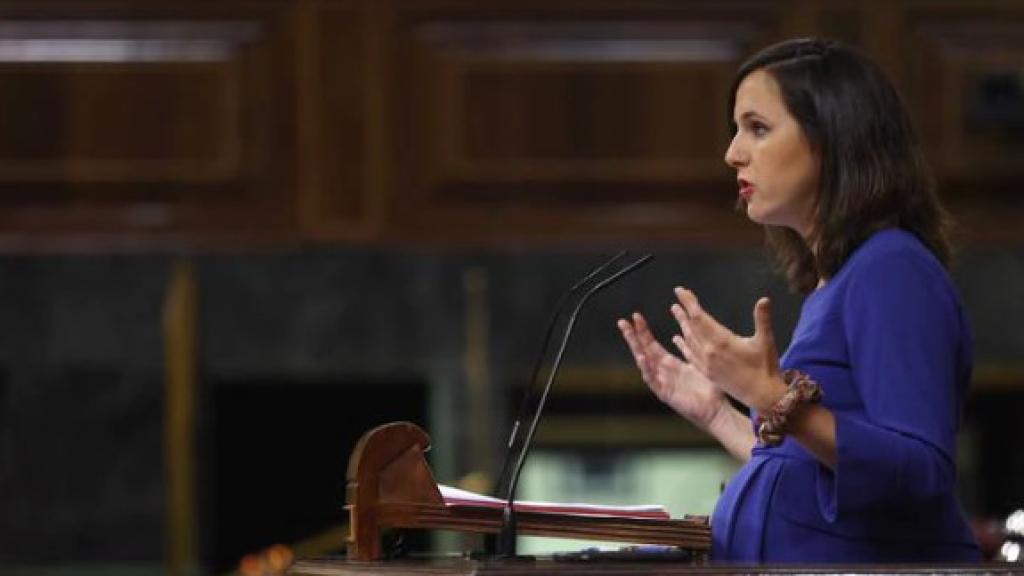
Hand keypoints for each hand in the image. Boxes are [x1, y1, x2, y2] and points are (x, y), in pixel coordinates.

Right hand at [618, 312, 727, 430]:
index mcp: (669, 364)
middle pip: (643, 350)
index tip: (635, 316)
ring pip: (644, 363)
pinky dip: (647, 369)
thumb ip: (687, 350)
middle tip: (622, 321)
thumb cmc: (708, 389)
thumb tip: (678, 335)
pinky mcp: (665, 394)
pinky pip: (653, 380)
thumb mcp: (696, 364)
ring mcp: (662, 383)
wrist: (716, 410)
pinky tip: (642, 358)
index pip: (651, 344)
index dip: (643, 331)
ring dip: (636, 349)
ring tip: (628, 335)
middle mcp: (662, 372)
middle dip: (633, 336)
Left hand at [670, 287, 785, 411]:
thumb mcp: (766, 341)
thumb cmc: (766, 367)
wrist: (762, 396)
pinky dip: (683, 345)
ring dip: (682, 325)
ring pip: (689, 340)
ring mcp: (706, 363)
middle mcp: (709, 351)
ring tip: (676, 313)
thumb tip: (764, 299)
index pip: (700, 317)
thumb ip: (762, 319)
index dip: (689, 303)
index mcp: (721, 341)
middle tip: (677, 299)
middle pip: (691, 327)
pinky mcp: (707, 372)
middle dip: (684, 312)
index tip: (680, 291)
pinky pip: (690, 355)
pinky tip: (679, 340)